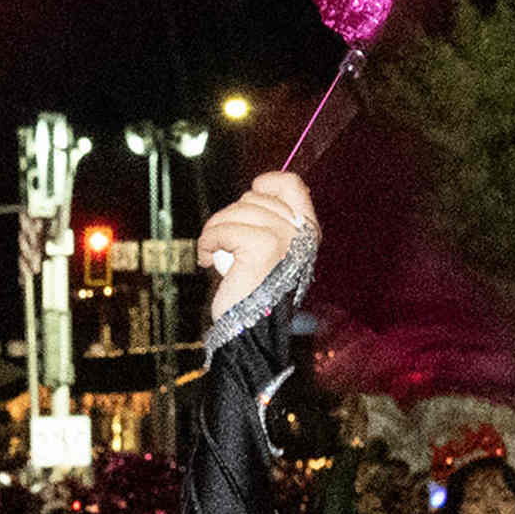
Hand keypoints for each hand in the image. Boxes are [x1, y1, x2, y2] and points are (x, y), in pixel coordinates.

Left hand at [203, 171, 318, 317]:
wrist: (250, 330)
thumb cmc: (254, 292)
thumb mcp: (270, 252)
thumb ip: (269, 223)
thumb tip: (256, 191)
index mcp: (307, 232)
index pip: (292, 185)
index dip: (266, 183)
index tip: (250, 194)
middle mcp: (301, 233)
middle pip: (255, 196)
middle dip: (229, 215)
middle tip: (221, 241)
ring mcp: (284, 238)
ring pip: (236, 210)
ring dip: (214, 230)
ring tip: (212, 252)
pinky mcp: (262, 246)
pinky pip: (223, 229)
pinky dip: (207, 243)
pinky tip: (206, 259)